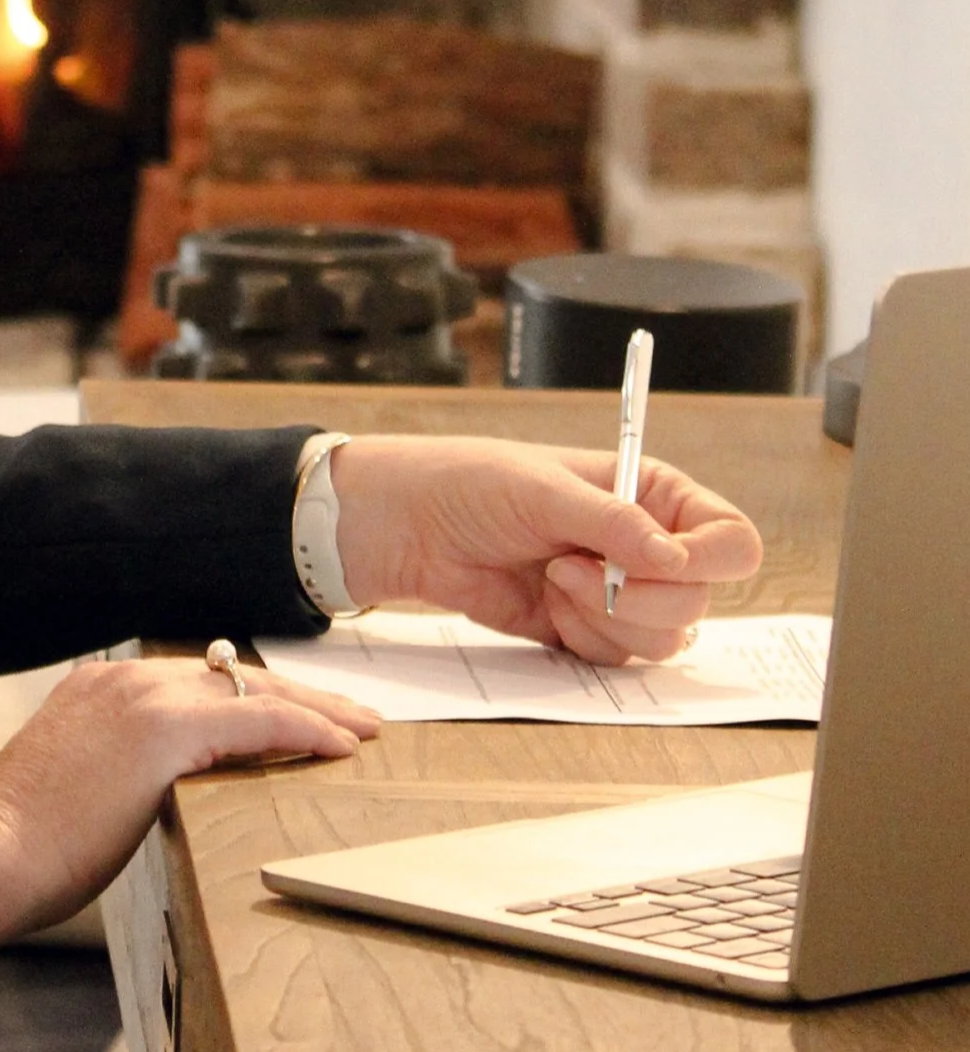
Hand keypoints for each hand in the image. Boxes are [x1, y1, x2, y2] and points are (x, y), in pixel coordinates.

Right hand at [0, 656, 378, 952]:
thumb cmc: (25, 838)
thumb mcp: (77, 783)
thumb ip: (119, 768)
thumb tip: (153, 789)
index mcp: (99, 686)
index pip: (196, 681)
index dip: (250, 695)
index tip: (290, 712)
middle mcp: (125, 679)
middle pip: (231, 675)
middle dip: (295, 693)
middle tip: (347, 713)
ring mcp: (144, 697)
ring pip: (253, 688)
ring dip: (314, 707)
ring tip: (360, 727)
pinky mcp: (165, 729)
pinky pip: (256, 719)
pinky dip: (304, 727)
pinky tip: (338, 744)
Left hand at [330, 436, 763, 666]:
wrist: (412, 529)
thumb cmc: (471, 484)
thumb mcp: (540, 490)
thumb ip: (612, 523)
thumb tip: (675, 558)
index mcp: (652, 494)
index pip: (730, 538)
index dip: (713, 559)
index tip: (668, 563)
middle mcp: (648, 546)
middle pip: (700, 599)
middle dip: (635, 595)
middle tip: (569, 566)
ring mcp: (621, 592)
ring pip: (666, 639)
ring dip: (605, 618)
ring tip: (552, 579)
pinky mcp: (590, 629)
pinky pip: (620, 658)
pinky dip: (585, 640)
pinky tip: (545, 606)